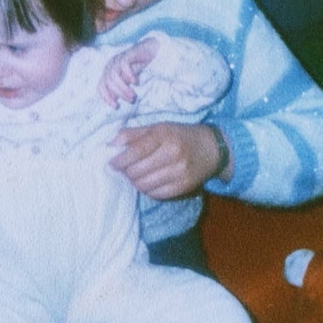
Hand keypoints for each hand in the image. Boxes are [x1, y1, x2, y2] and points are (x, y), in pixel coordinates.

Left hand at [98, 37, 159, 106]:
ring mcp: (118, 59)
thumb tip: (114, 101)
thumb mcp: (126, 80)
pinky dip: (128, 75)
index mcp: (107, 72)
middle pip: (109, 82)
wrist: (149, 50)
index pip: (101, 86)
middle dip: (119, 94)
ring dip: (123, 88)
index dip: (106, 97)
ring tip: (133, 95)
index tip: (116, 106)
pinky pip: (123, 65)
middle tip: (131, 100)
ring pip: (114, 75)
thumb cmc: (137, 66)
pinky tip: (136, 82)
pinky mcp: (127, 54)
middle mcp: (110, 66)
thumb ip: (120, 88)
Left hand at [109, 122, 229, 199]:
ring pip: (145, 185)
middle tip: (126, 169)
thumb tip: (110, 144)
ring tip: (137, 175)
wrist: (211, 148)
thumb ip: (132, 134)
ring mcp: (180, 172)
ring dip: (136, 182)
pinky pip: (156, 194)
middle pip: (138, 170)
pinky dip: (148, 190)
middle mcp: (173, 153)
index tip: (112, 163)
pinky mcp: (184, 186)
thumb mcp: (157, 128)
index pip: (136, 151)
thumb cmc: (179, 136)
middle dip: (127, 172)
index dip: (121, 160)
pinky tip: (149, 182)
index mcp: (164, 135)